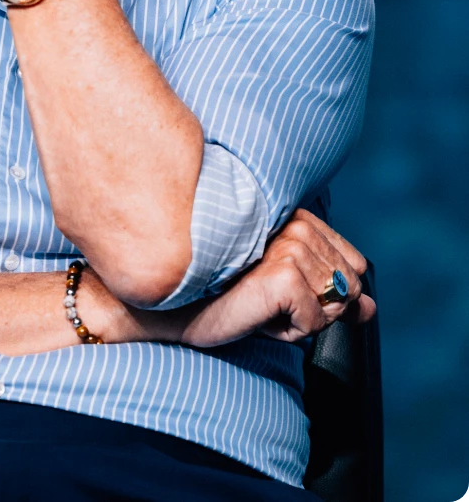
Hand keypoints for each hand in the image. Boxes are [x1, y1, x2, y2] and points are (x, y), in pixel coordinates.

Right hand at [180, 209, 375, 347]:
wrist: (181, 307)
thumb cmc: (229, 297)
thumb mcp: (288, 296)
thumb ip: (333, 297)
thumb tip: (371, 309)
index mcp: (298, 219)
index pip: (355, 264)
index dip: (329, 292)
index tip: (284, 290)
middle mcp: (296, 226)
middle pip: (350, 287)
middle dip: (318, 309)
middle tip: (270, 301)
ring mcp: (290, 248)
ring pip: (335, 306)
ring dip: (302, 321)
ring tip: (262, 307)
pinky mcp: (284, 276)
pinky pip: (317, 323)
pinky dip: (291, 332)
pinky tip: (259, 316)